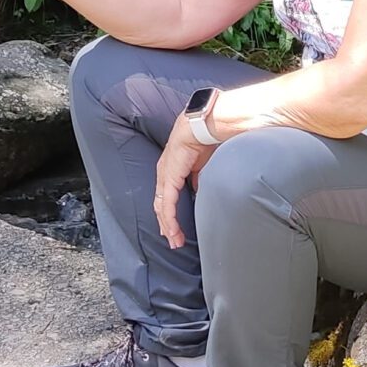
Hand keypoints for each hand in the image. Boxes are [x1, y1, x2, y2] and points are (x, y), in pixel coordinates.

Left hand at [153, 112, 216, 248]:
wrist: (201, 126)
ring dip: (168, 226)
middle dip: (167, 225)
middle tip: (174, 241)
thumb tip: (200, 190)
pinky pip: (167, 204)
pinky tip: (173, 231)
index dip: (170, 213)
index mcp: (172, 168)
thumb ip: (198, 178)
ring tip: (175, 241)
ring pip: (162, 208)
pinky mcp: (169, 179)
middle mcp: (164, 173)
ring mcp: (164, 177)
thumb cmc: (204, 139)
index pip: (167, 196)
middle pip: (161, 205)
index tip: (175, 228)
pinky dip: (169, 219)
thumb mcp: (202, 165)